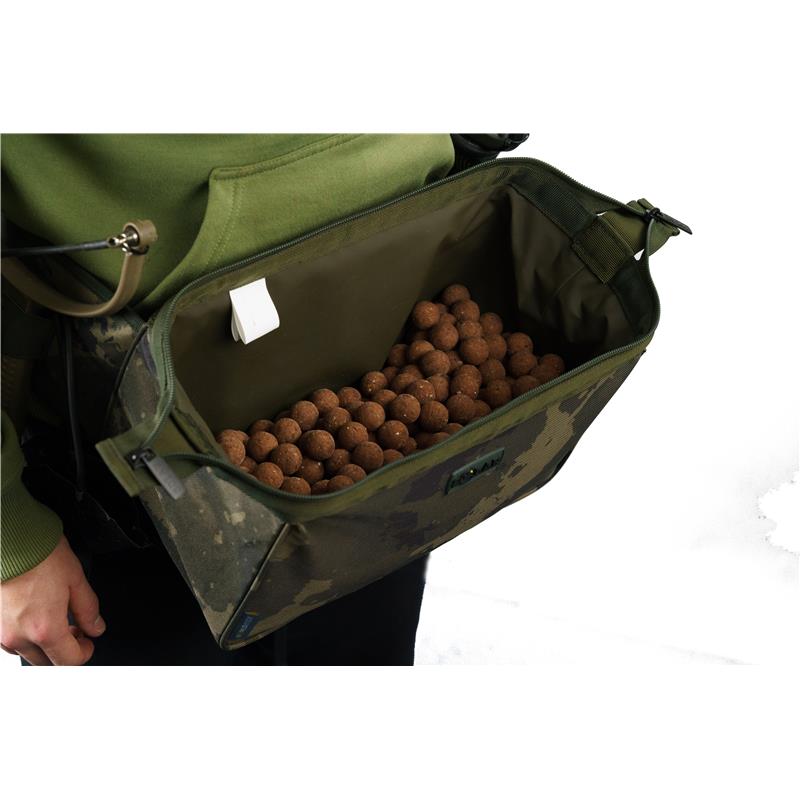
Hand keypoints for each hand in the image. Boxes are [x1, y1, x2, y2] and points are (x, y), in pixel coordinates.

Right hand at [1, 535, 104, 665]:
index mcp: (45, 629)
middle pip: (47, 662)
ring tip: (56, 620)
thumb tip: (96, 627)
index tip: (88, 642)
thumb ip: (88, 610)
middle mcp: (19, 636)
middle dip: (65, 650)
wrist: (11, 541)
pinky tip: (35, 616)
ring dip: (44, 645)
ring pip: (27, 653)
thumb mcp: (76, 580)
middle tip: (76, 629)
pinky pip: (10, 641)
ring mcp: (2, 632)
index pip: (68, 661)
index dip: (84, 652)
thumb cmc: (40, 556)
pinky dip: (26, 636)